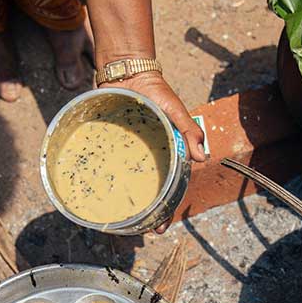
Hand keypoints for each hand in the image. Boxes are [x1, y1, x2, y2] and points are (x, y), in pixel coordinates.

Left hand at [102, 72, 206, 232]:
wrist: (127, 72)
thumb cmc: (155, 91)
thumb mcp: (175, 110)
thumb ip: (189, 130)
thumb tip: (201, 158)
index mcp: (167, 154)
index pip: (170, 189)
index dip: (166, 211)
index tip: (160, 228)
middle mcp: (148, 158)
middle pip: (149, 192)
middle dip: (147, 213)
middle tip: (141, 231)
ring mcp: (128, 153)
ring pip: (128, 182)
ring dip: (127, 201)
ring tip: (122, 220)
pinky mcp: (111, 146)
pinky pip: (108, 165)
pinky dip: (105, 179)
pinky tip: (100, 193)